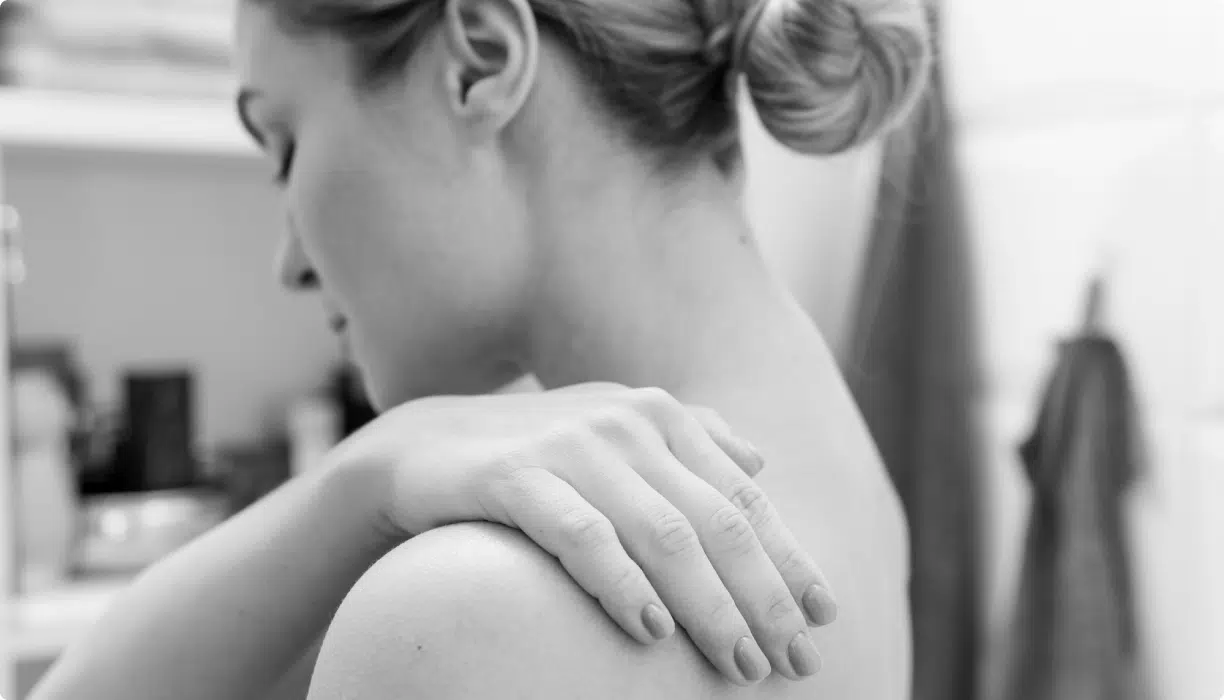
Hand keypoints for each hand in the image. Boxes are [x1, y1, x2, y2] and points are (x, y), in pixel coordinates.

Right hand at [337, 383, 837, 684]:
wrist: (428, 443)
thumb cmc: (541, 453)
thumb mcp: (620, 435)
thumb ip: (692, 439)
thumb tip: (760, 457)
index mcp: (663, 416)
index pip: (743, 498)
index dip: (789, 561)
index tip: (824, 619)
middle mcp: (628, 423)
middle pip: (716, 522)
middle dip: (764, 598)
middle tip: (793, 663)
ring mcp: (571, 446)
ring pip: (663, 535)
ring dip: (710, 608)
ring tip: (739, 666)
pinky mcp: (514, 476)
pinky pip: (582, 536)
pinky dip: (623, 584)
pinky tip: (652, 632)